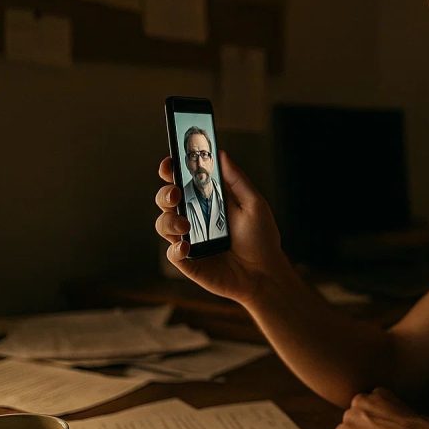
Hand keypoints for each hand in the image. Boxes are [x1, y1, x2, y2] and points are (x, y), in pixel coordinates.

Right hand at [154, 151, 287, 303]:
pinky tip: (186, 246)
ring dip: (169, 220)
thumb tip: (221, 153)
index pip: (181, 180)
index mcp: (208, 200)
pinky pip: (171, 252)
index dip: (171, 169)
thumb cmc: (261, 239)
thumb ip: (236, 179)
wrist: (265, 274)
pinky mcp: (188, 261)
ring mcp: (189, 239)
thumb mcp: (254, 204)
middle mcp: (194, 217)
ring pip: (163, 223)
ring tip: (186, 225)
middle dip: (165, 193)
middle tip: (176, 194)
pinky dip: (175, 248)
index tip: (169, 163)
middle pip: (166, 199)